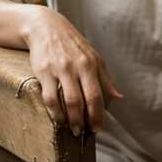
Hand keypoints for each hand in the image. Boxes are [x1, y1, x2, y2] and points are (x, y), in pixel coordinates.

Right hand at [21, 5, 122, 134]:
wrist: (47, 28)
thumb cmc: (73, 46)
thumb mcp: (94, 58)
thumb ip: (105, 79)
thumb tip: (118, 97)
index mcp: (92, 64)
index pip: (98, 95)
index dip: (98, 114)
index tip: (97, 128)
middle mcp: (77, 67)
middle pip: (83, 100)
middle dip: (84, 121)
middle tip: (82, 133)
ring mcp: (59, 69)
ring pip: (66, 101)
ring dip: (69, 119)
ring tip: (71, 129)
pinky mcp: (43, 72)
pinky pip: (49, 98)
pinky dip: (54, 112)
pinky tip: (58, 119)